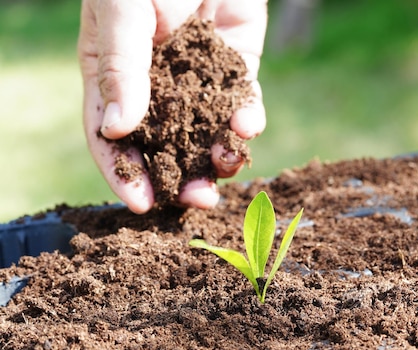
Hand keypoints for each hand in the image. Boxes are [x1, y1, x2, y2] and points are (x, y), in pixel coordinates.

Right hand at [78, 0, 266, 213]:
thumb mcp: (124, 12)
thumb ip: (121, 68)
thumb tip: (118, 131)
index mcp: (115, 78)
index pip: (113, 138)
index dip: (125, 173)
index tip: (143, 204)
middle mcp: (156, 89)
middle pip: (164, 148)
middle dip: (179, 179)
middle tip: (198, 202)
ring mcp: (197, 84)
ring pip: (205, 136)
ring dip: (217, 159)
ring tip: (225, 167)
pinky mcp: (235, 71)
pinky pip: (241, 105)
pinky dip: (246, 119)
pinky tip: (246, 125)